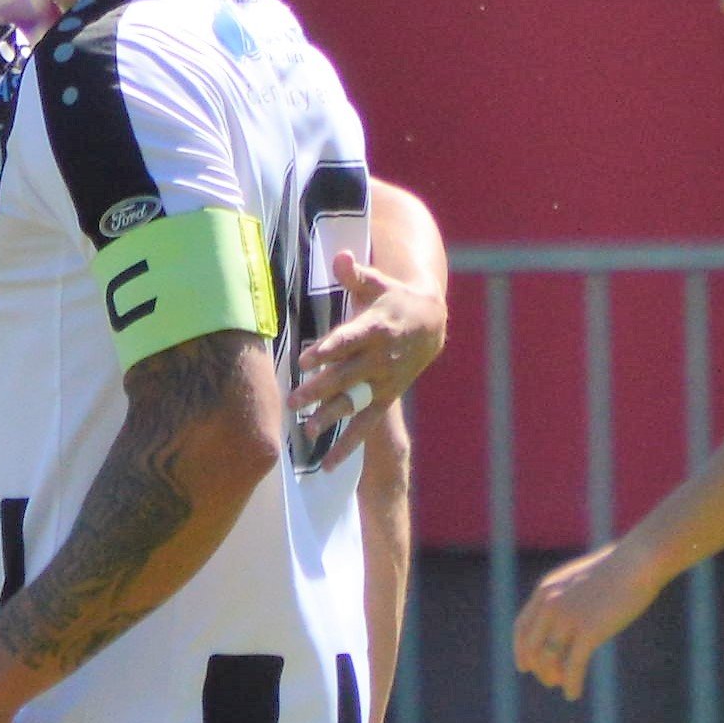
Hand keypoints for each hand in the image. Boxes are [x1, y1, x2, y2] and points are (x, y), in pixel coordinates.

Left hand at [291, 245, 444, 460]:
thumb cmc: (392, 298)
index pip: (347, 340)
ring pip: (355, 402)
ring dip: (331, 417)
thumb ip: (354, 274)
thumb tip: (340, 257)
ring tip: (306, 430)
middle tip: (292, 400)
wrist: (431, 322)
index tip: (306, 359)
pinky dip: (348, 445)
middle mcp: (379, 357)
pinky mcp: (385, 397)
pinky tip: (328, 465)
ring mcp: (383, 381)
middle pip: (346, 375)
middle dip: (320, 388)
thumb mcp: (376, 282)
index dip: (327, 349)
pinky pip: (366, 425)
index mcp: (374, 327)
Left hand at [511, 543, 661, 703]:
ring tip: (561, 686)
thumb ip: (569, 597)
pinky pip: (573, 666)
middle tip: (548, 680)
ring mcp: (568, 618)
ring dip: (552, 677)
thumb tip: (568, 617)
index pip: (521, 627)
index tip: (524, 666)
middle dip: (538, 667)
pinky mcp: (589, 631)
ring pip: (549, 659)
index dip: (520, 650)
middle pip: (532, 646)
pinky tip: (573, 695)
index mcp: (546, 591)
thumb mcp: (582, 580)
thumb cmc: (617, 569)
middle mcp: (550, 605)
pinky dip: (571, 683)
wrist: (638, 561)